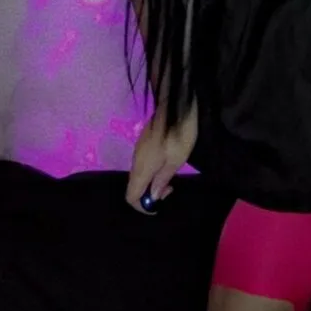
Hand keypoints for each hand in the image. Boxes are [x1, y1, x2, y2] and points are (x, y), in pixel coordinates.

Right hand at [125, 100, 197, 214]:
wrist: (177, 103)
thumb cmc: (179, 133)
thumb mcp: (176, 160)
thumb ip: (162, 180)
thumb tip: (152, 196)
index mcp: (142, 168)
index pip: (131, 196)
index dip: (142, 206)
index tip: (160, 203)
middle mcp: (136, 160)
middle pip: (134, 186)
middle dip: (149, 194)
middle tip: (170, 188)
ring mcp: (138, 149)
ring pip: (139, 175)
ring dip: (152, 182)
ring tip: (171, 176)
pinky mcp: (144, 142)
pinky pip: (143, 164)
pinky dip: (152, 171)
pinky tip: (167, 163)